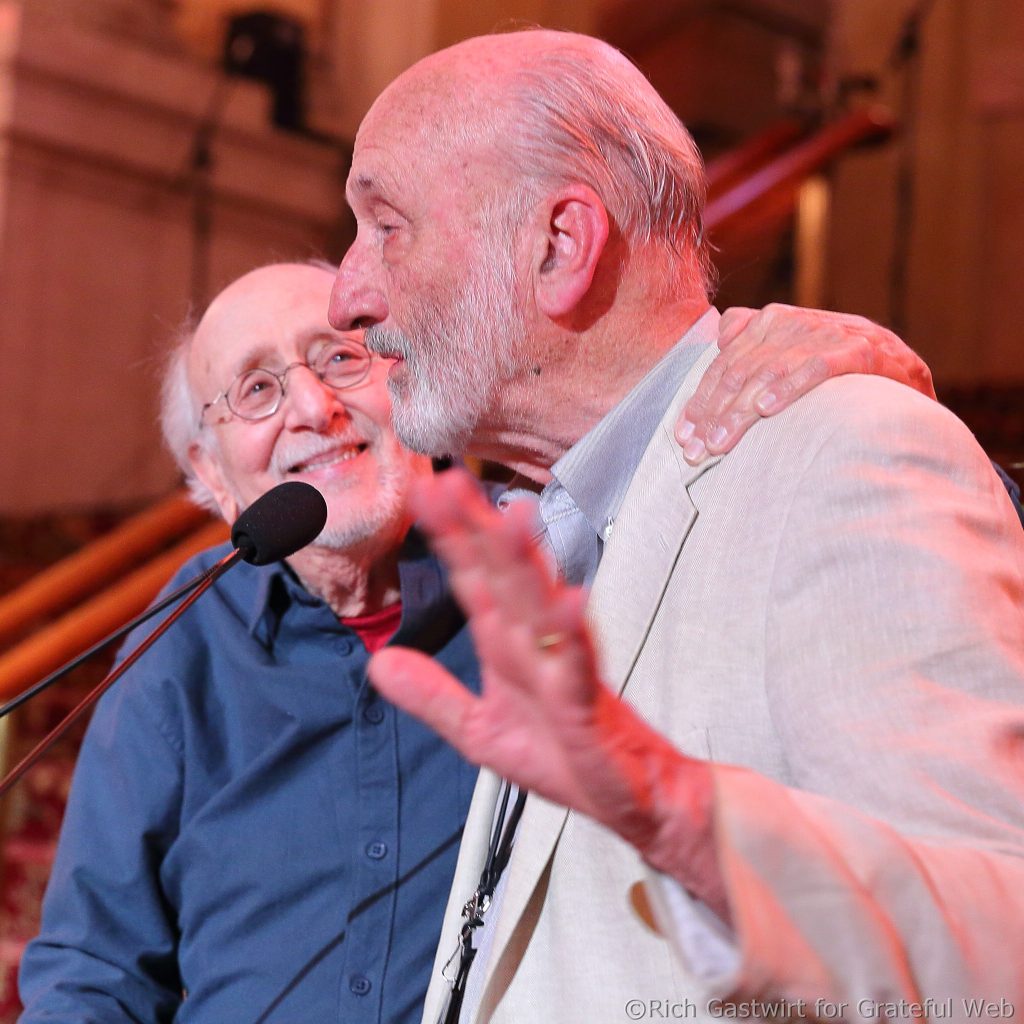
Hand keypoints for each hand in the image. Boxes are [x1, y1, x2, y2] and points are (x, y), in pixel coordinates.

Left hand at [367, 470, 724, 911]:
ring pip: (539, 604)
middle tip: (452, 482)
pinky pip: (577, 662)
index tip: (425, 493)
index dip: (449, 538)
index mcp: (506, 644)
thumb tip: (378, 662)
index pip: (473, 580)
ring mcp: (562, 664)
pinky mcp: (587, 700)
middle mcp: (532, 642)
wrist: (629, 798)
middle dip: (477, 529)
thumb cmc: (563, 754)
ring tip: (510, 519)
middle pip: (502, 576)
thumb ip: (432, 695)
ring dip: (525, 562)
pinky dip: (572, 632)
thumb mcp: (479, 729)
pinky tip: (569, 603)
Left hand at [677, 304, 936, 463]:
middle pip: (740, 369)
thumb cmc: (838, 375)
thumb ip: (757, 346)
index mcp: (774, 322)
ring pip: (770, 371)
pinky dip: (790, 385)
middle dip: (713, 413)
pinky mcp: (862, 349)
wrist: (910, 377)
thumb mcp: (795, 355)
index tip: (682, 438)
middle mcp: (797, 322)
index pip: (725, 364)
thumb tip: (720, 335)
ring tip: (720, 442)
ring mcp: (830, 333)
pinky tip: (767, 409)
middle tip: (695, 451)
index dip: (700, 401)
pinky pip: (818, 365)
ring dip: (740, 411)